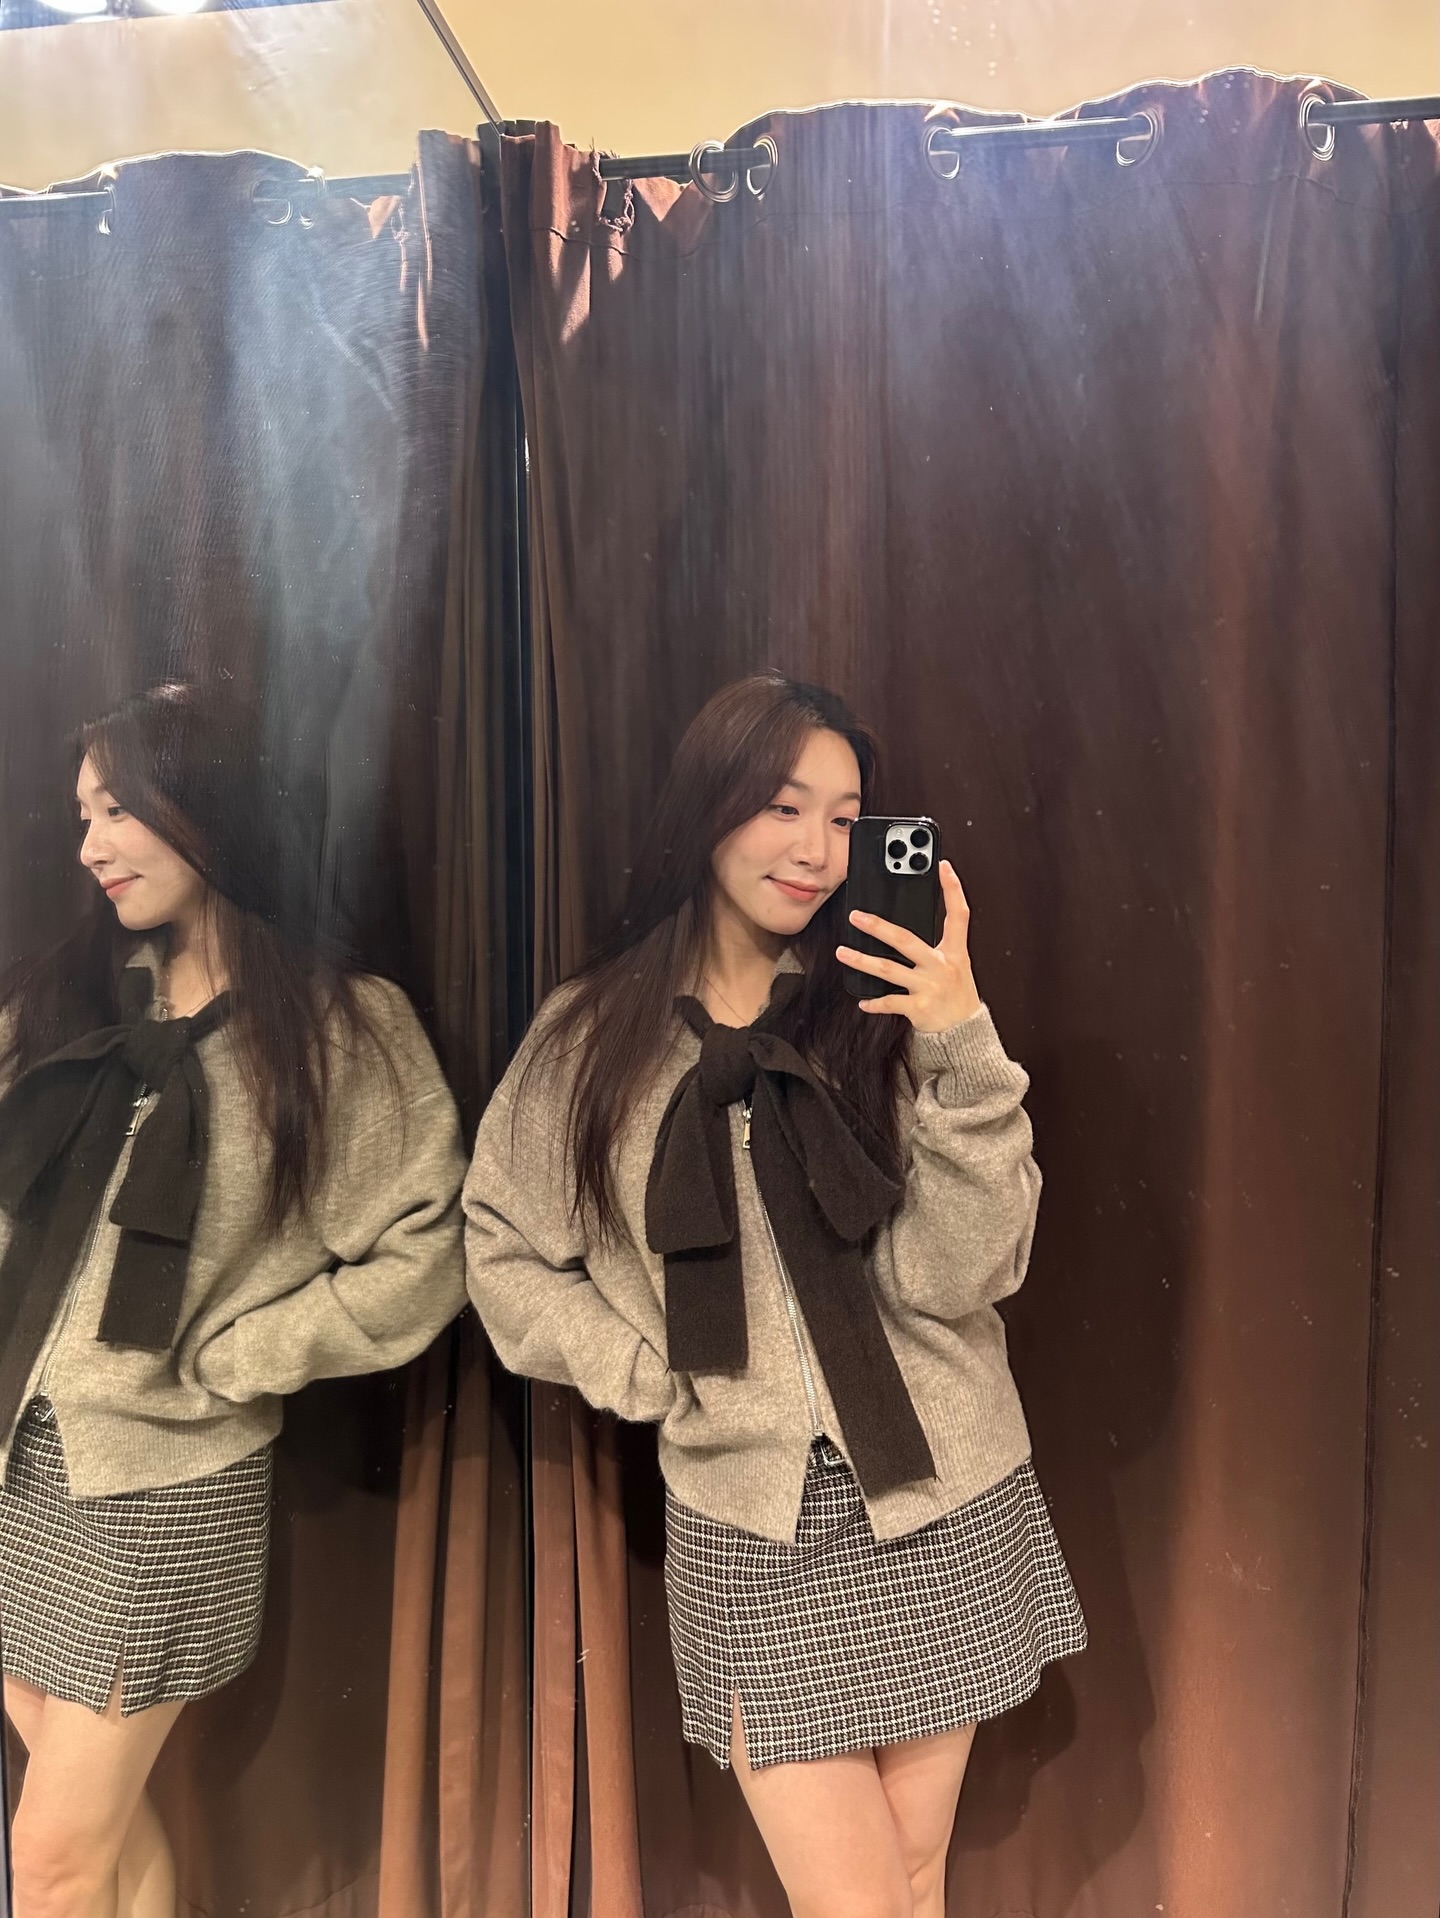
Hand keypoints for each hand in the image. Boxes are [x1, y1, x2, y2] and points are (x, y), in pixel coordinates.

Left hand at [836, 860, 981, 1032]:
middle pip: (906, 940)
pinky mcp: (919, 1008)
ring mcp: (929, 987)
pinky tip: (862, 1001)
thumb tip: (904, 931)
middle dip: (878, 927)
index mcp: (955, 952)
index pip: (958, 914)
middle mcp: (942, 966)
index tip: (944, 867)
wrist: (965, 1033)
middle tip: (856, 917)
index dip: (953, 889)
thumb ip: (938, 947)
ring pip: (888, 970)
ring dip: (861, 961)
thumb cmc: (957, 996)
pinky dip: (874, 1003)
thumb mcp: (957, 966)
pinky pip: (890, 1002)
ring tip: (843, 953)